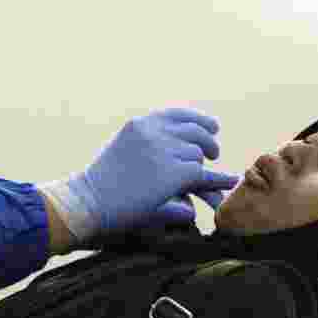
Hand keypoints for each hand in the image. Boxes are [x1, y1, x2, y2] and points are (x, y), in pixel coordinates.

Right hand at [40, 109, 240, 244]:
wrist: (88, 203)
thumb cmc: (99, 187)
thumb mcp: (123, 153)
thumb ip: (147, 144)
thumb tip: (178, 148)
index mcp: (140, 125)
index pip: (178, 114)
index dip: (199, 121)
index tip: (212, 127)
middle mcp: (153, 132)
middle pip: (195, 131)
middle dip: (208, 141)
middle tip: (214, 153)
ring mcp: (164, 151)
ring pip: (198, 154)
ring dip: (203, 166)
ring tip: (207, 176)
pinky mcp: (174, 173)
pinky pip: (203, 173)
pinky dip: (217, 178)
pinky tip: (229, 180)